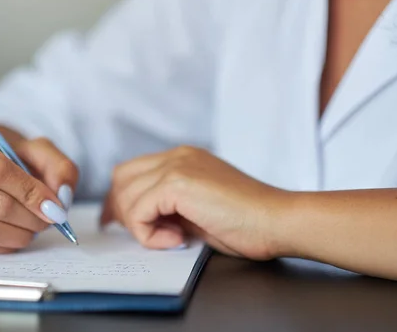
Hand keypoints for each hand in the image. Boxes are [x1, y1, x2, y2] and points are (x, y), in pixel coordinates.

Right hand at [0, 126, 77, 253]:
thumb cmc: (5, 157)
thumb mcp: (35, 150)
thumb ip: (57, 166)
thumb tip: (61, 196)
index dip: (31, 193)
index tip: (53, 206)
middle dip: (30, 217)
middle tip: (49, 220)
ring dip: (19, 235)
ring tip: (33, 228)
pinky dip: (2, 246)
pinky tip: (14, 235)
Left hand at [100, 146, 288, 259]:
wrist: (277, 220)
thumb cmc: (246, 222)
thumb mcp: (197, 209)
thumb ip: (169, 206)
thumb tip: (140, 218)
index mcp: (182, 158)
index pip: (132, 171)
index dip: (122, 199)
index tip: (118, 223)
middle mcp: (176, 156)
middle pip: (121, 178)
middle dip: (123, 211)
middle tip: (144, 235)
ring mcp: (176, 166)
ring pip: (127, 196)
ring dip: (140, 225)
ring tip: (171, 238)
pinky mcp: (177, 183)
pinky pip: (139, 211)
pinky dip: (149, 234)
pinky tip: (177, 240)